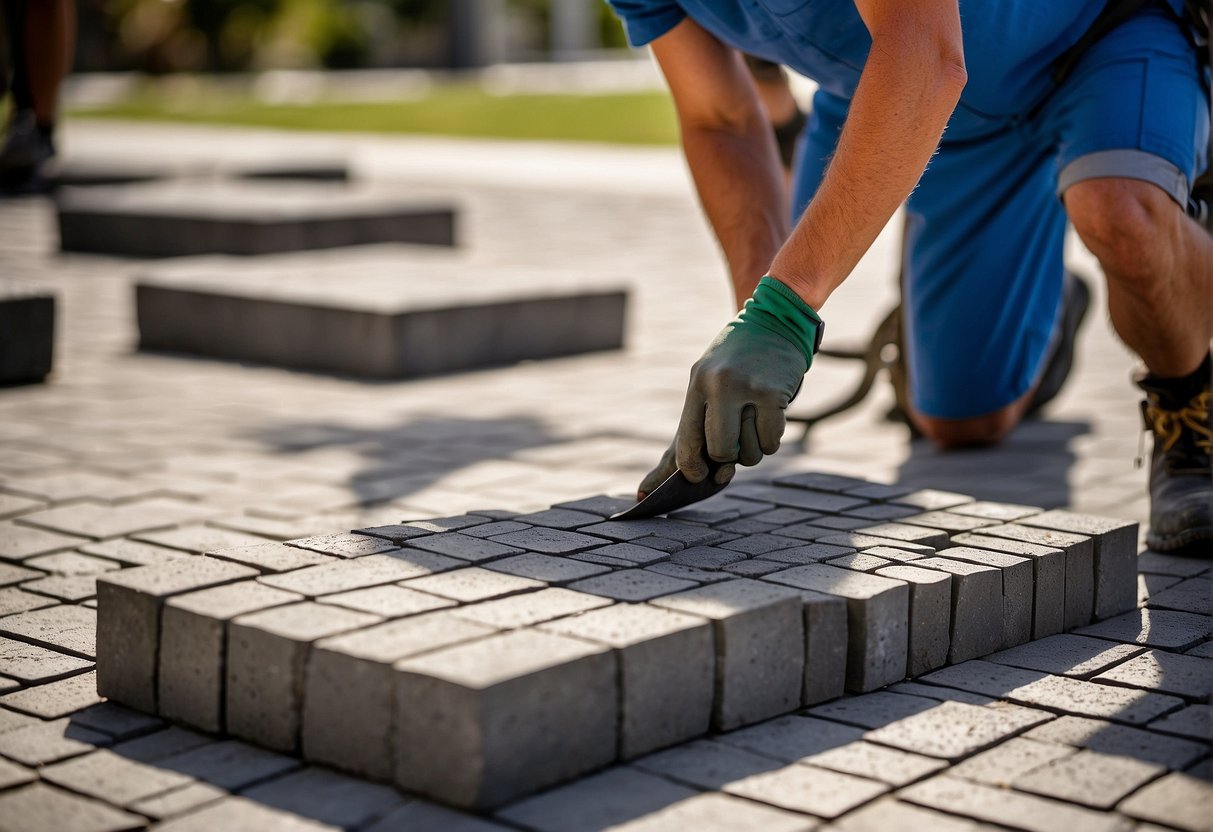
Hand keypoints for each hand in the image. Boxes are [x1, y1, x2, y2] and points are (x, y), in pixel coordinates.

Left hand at [638, 277, 822, 494]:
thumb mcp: (709, 379)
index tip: (698, 476)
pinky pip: (771, 442)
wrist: (776, 321)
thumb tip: (673, 476)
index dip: (691, 466)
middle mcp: (720, 386)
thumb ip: (698, 421)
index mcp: (698, 383)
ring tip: (754, 422)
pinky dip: (771, 440)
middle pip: (719, 451)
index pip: (687, 439)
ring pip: (749, 452)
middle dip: (727, 458)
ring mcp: (749, 389)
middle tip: (733, 446)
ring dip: (753, 448)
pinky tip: (769, 417)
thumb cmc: (737, 360)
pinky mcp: (775, 394)